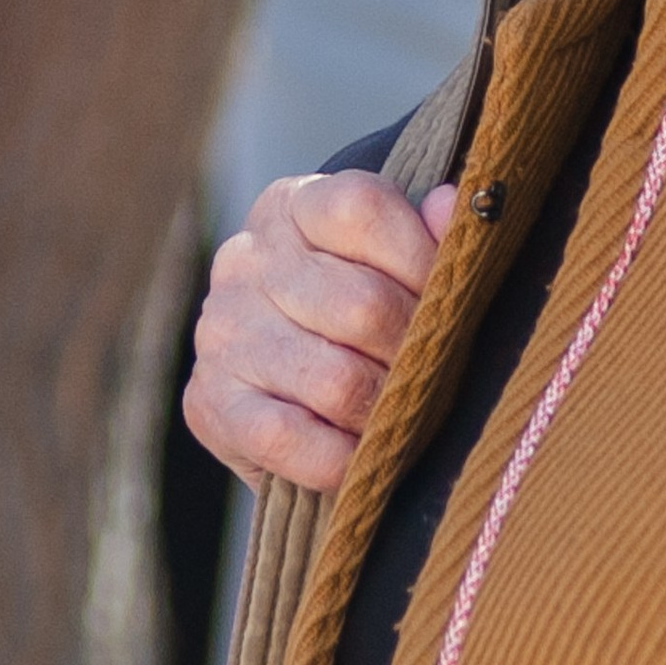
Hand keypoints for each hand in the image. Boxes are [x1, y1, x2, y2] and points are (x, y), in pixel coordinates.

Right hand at [185, 170, 457, 491]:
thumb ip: (428, 237)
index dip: (423, 259)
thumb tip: (456, 205)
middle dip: (416, 352)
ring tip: (405, 415)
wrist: (283, 392)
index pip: (363, 210)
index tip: (451, 298)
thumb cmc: (356, 315)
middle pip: (363, 306)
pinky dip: (341, 458)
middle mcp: (245, 261)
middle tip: (438, 375)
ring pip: (337, 381)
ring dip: (386, 411)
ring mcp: (221, 333)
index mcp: (293, 207)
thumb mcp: (391, 262)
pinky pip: (290, 439)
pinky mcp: (209, 403)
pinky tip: (361, 453)